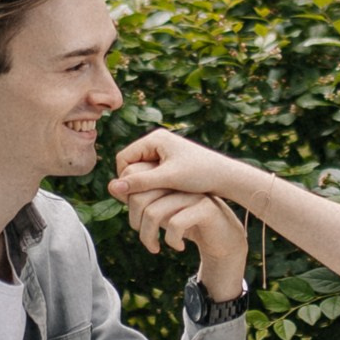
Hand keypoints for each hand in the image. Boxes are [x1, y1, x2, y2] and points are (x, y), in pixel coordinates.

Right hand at [112, 127, 248, 212]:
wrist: (227, 176)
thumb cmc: (200, 174)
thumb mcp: (168, 179)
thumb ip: (140, 182)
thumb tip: (112, 187)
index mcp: (154, 138)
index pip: (124, 158)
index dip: (123, 178)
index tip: (131, 197)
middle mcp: (158, 141)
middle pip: (131, 163)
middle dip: (133, 182)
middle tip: (140, 201)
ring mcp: (164, 150)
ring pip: (141, 170)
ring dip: (143, 185)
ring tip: (151, 200)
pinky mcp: (171, 160)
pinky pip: (152, 172)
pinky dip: (153, 184)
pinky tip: (161, 196)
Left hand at [122, 181, 247, 304]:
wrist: (221, 238)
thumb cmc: (186, 223)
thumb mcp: (159, 211)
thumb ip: (139, 198)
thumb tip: (112, 186)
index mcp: (166, 178)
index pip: (134, 181)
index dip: (129, 203)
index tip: (136, 221)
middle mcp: (178, 182)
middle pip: (140, 196)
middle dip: (136, 223)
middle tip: (144, 238)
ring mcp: (192, 194)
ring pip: (154, 212)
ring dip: (149, 237)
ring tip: (154, 247)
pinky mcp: (205, 209)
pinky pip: (175, 224)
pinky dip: (171, 240)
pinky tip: (177, 246)